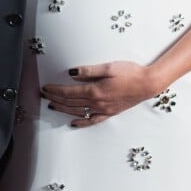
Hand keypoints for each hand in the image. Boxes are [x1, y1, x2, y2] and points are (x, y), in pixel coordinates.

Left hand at [41, 61, 162, 127]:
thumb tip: (71, 73)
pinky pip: (92, 120)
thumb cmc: (130, 72)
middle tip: (43, 95)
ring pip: (78, 112)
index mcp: (95, 91)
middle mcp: (97, 103)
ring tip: (52, 106)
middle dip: (55, 99)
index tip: (45, 88)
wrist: (147, 84)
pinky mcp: (110, 113)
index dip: (55, 90)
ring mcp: (103, 110)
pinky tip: (73, 123)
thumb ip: (88, 71)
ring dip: (63, 109)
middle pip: (71, 103)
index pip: (69, 92)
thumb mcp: (108, 67)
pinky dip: (81, 122)